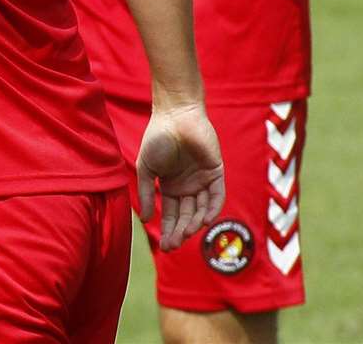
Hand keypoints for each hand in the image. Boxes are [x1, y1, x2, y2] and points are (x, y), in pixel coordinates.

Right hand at [136, 102, 225, 250]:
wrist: (174, 115)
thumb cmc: (157, 138)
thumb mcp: (146, 169)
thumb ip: (147, 193)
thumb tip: (145, 220)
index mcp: (171, 186)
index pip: (171, 214)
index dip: (168, 230)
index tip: (164, 247)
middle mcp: (188, 186)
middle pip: (186, 215)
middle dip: (180, 231)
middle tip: (173, 246)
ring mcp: (202, 180)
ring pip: (201, 209)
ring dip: (194, 223)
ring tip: (185, 233)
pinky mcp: (216, 172)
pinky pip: (216, 196)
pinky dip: (211, 209)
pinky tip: (203, 221)